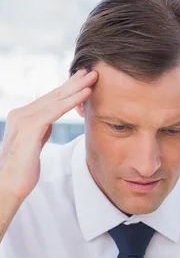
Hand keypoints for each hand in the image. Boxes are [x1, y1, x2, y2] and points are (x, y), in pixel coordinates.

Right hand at [0, 69, 97, 199]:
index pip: (48, 100)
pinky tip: (85, 94)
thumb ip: (40, 131)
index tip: (81, 80)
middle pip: (53, 95)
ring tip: (93, 78)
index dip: (66, 89)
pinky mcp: (31, 128)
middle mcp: (21, 113)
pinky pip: (55, 111)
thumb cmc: (23, 170)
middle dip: (73, 82)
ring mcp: (24, 119)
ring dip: (76, 87)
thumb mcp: (34, 145)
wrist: (9, 185)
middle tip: (91, 71)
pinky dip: (72, 101)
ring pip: (56, 99)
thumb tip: (48, 123)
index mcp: (22, 116)